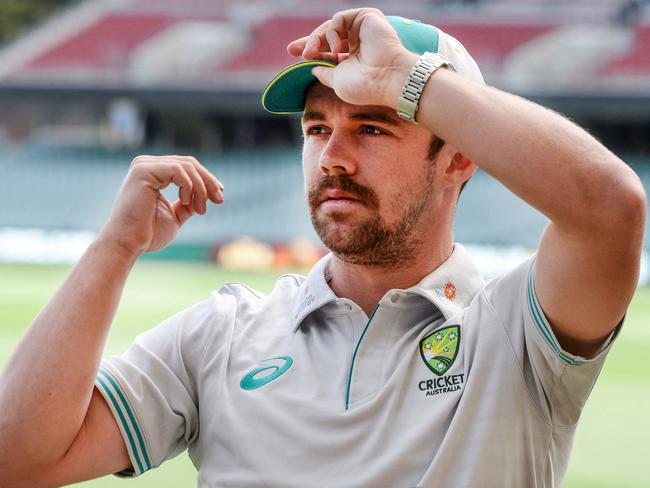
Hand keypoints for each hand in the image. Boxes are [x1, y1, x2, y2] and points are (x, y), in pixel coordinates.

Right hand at [99, 155, 223, 254]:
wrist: (129, 244)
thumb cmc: (147, 234)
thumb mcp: (175, 216)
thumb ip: (187, 204)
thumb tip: (204, 196)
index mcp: (153, 173)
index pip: (187, 167)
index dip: (207, 179)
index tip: (220, 195)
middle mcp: (146, 164)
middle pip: (189, 163)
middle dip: (208, 182)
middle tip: (219, 200)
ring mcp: (143, 165)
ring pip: (187, 166)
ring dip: (200, 188)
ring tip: (200, 210)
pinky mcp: (143, 171)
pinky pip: (178, 170)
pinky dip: (188, 186)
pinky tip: (185, 201)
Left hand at [287, 8, 416, 108]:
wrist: (386, 78)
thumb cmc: (365, 86)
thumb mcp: (337, 82)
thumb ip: (324, 73)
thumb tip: (312, 67)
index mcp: (353, 58)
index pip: (328, 50)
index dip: (311, 49)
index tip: (293, 54)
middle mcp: (358, 42)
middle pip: (326, 36)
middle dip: (308, 42)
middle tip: (292, 50)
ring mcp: (362, 29)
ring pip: (330, 27)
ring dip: (316, 40)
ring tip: (311, 54)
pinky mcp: (366, 17)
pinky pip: (338, 19)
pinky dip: (331, 33)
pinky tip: (335, 48)